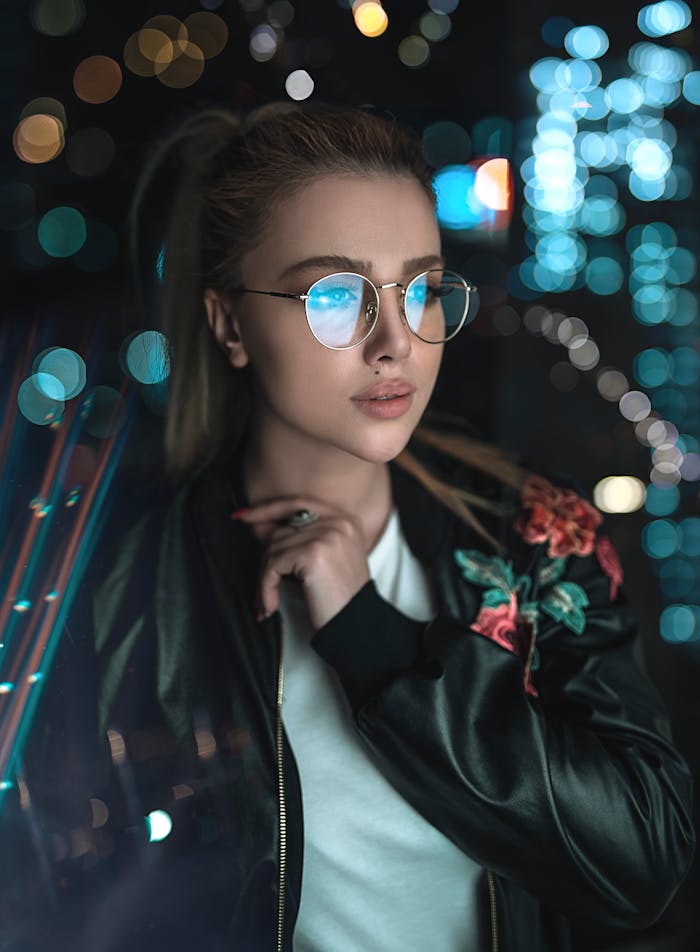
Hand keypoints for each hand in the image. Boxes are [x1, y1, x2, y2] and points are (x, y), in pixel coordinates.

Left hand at [232, 497, 370, 630]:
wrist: (355, 628)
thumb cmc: (339, 600)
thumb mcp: (321, 562)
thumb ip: (295, 539)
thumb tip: (257, 525)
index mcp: (345, 520)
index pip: (298, 503)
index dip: (269, 509)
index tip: (244, 516)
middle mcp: (338, 522)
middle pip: (283, 529)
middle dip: (266, 557)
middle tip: (261, 584)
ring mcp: (327, 536)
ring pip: (274, 547)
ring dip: (266, 577)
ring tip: (268, 600)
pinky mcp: (313, 553)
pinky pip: (274, 565)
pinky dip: (266, 587)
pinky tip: (270, 606)